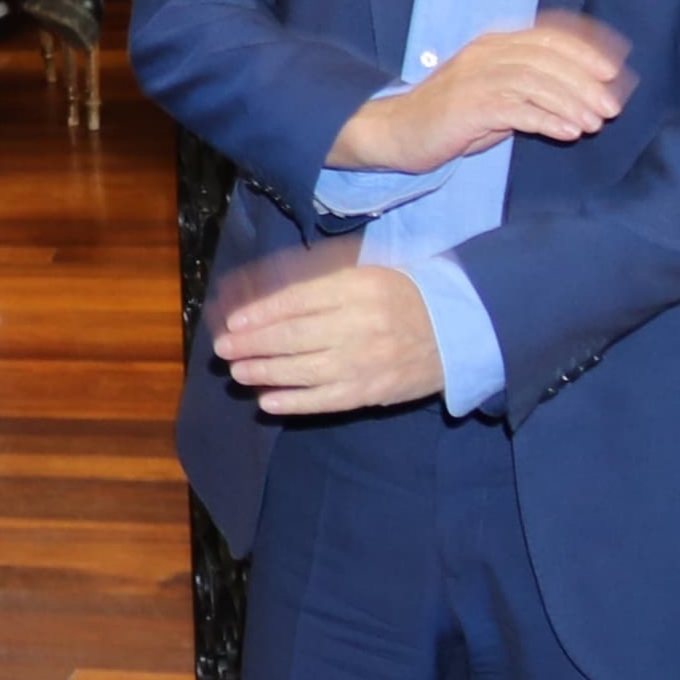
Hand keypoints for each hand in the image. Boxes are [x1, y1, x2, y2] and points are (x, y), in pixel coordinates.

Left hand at [213, 254, 447, 414]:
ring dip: (264, 372)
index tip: (234, 323)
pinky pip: (326, 400)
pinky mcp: (372, 390)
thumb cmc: (400, 298)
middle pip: (294, 337)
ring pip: (304, 370)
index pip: (297, 302)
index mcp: (357, 289)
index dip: (261, 314)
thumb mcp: (364, 276)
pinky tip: (267, 402)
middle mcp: (359, 324)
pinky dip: (294, 402)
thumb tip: (268, 297)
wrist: (457, 330)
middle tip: (223, 350)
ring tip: (238, 372)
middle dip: (252, 344)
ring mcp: (365, 361)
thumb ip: (320, 285)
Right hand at [332, 12, 634, 172]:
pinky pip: (516, 109)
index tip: (613, 71)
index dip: (584, 52)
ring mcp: (475, 78)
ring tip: (594, 123)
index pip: (548, 38)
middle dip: (585, 83)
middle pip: (547, 59)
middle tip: (611, 108)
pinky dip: (548, 119)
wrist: (395, 132)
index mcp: (493, 45)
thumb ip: (531, 90)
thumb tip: (582, 97)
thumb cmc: (451, 118)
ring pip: (536, 81)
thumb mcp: (495, 95)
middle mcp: (485, 54)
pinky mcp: (467, 106)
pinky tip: (568, 132)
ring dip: (572, 103)